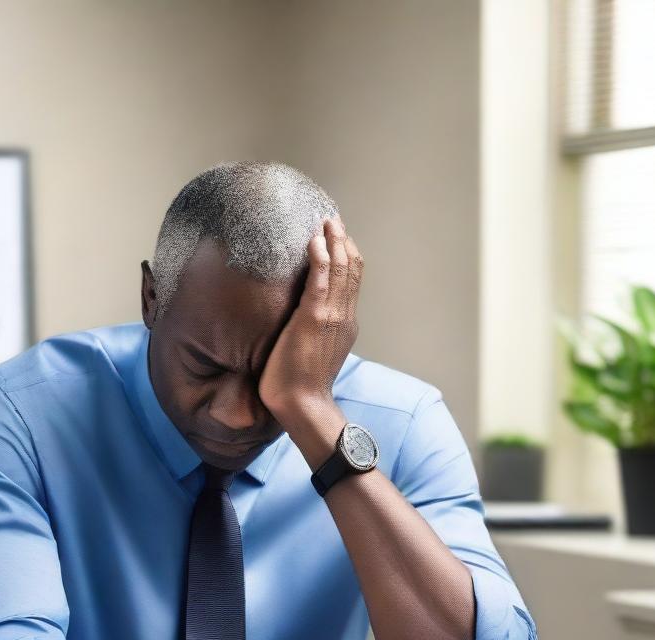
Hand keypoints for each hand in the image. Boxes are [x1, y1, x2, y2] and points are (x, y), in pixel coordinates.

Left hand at [258, 217, 363, 424]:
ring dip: (333, 241)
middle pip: (351, 268)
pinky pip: (320, 279)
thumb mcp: (316, 352)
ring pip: (340, 269)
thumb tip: (306, 325)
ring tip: (326, 222)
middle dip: (342, 241)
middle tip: (332, 220)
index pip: (352, 281)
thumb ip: (317, 332)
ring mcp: (331, 315)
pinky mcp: (313, 318)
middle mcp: (344, 315)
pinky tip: (314, 242)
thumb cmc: (302, 386)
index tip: (338, 237)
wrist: (303, 404)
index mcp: (346, 323)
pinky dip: (320, 257)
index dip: (347, 255)